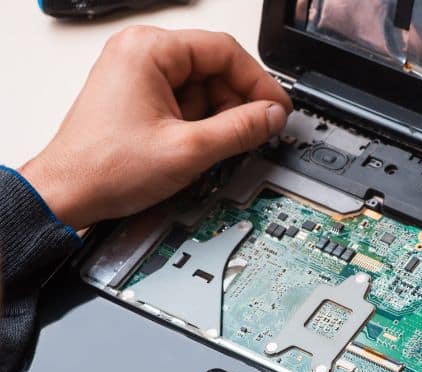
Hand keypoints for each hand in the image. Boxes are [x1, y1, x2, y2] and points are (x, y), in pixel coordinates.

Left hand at [18, 26, 291, 229]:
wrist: (68, 194)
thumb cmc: (105, 168)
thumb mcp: (190, 150)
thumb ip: (241, 129)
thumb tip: (273, 116)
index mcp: (148, 51)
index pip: (224, 51)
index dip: (259, 82)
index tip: (277, 109)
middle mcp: (141, 54)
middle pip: (215, 69)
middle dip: (237, 105)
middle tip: (254, 133)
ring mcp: (138, 75)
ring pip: (203, 89)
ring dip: (218, 119)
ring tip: (213, 148)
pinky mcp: (139, 97)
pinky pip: (186, 102)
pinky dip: (200, 125)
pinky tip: (197, 148)